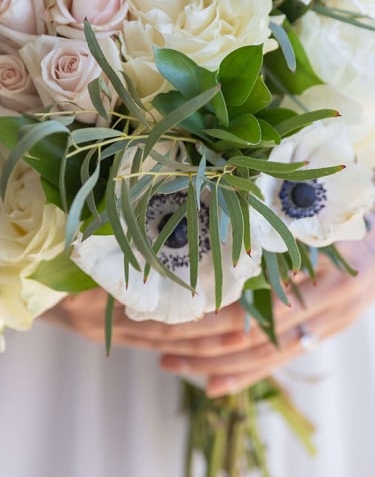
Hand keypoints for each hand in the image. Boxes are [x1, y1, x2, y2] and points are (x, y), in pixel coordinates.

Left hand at [44, 224, 374, 397]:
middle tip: (145, 331)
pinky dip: (243, 376)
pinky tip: (210, 384)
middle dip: (193, 339)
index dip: (203, 312)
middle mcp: (328, 310)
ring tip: (166, 359)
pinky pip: (280, 363)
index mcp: (326, 276)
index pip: (251, 307)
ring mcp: (327, 327)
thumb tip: (225, 219)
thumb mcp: (320, 214)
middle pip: (248, 338)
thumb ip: (282, 224)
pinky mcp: (323, 335)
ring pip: (259, 356)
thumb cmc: (352, 211)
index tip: (159, 306)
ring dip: (209, 362)